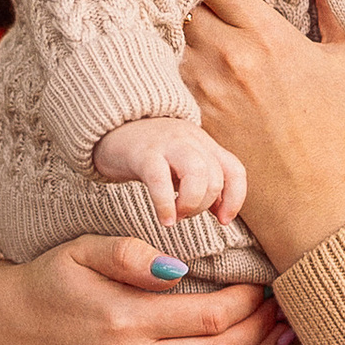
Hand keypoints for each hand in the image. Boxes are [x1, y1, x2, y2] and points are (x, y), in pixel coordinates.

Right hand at [0, 238, 291, 344]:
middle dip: (259, 330)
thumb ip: (131, 253)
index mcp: (122, 320)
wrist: (3, 333)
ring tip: (284, 341)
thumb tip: (182, 269)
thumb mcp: (81, 250)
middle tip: (282, 309)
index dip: (245, 302)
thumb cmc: (49, 282)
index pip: (208, 316)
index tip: (261, 283)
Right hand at [90, 112, 247, 235]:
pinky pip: (160, 180)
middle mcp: (190, 140)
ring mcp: (167, 144)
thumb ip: (201, 182)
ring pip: (198, 173)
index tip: (223, 220)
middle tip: (184, 215)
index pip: (234, 170)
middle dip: (204, 205)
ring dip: (191, 203)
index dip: (235, 199)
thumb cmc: (148, 152)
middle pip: (215, 176)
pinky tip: (164, 220)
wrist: (109, 123)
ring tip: (175, 216)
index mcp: (203, 144)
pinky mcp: (142, 153)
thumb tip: (221, 213)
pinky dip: (166, 205)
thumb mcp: (181, 162)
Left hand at [178, 0, 344, 271]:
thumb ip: (340, 2)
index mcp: (265, 34)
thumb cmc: (330, 125)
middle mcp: (229, 55)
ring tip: (155, 21)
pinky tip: (150, 63)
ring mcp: (202, 88)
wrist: (305, 194)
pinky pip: (156, 76)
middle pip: (181, 2)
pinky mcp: (186, 116)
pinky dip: (153, 65)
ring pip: (162, 36)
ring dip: (161, 28)